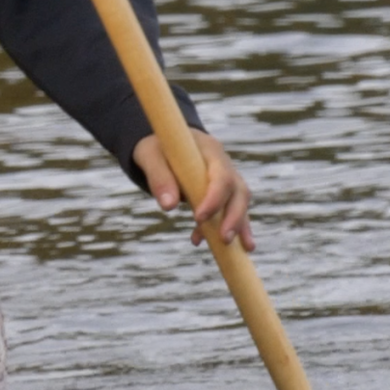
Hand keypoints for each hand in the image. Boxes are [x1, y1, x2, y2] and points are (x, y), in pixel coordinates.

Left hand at [131, 132, 254, 251]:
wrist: (165, 140)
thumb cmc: (157, 147)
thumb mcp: (150, 156)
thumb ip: (158, 178)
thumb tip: (168, 207)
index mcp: (210, 150)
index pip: (221, 176)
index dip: (214, 199)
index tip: (199, 218)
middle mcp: (225, 164)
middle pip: (239, 192)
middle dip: (234, 217)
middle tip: (224, 240)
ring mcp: (227, 177)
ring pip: (240, 203)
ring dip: (238, 226)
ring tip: (237, 249)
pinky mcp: (223, 191)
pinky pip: (230, 210)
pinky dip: (226, 227)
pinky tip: (216, 245)